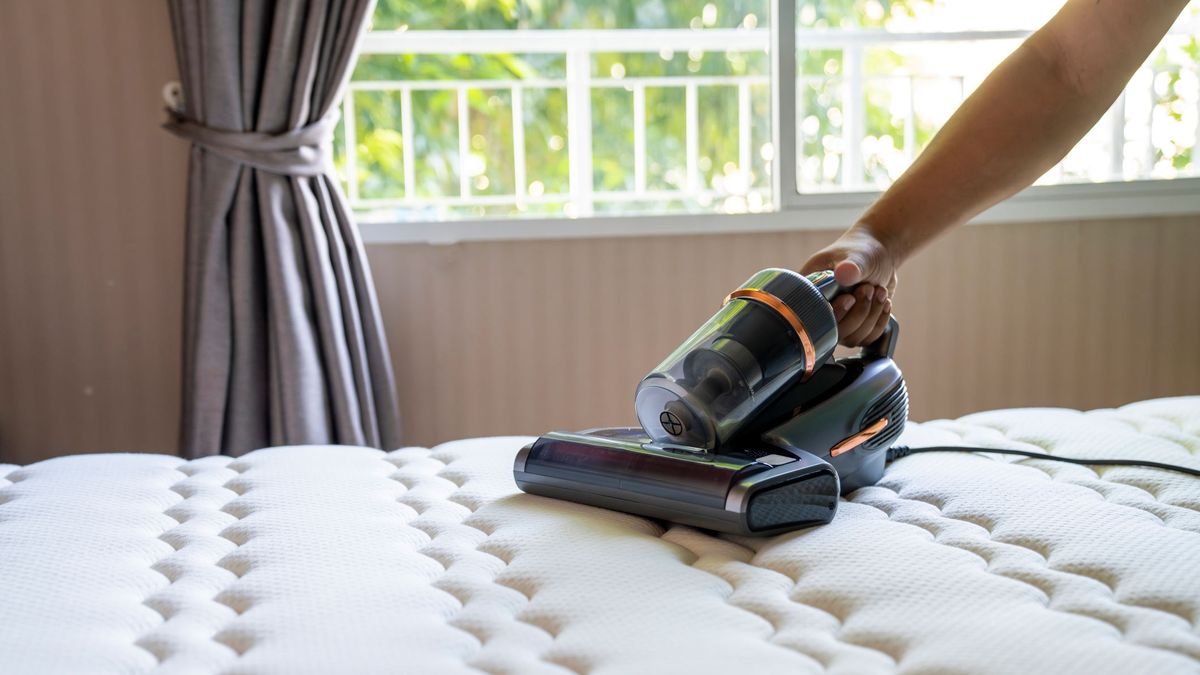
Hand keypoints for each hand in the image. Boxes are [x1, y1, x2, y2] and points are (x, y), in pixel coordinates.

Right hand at [800, 225, 898, 346]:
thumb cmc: (863, 251)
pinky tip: (883, 303)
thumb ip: (851, 266)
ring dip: (872, 316)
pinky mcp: (854, 327)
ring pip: (851, 337)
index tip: (849, 297)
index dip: (833, 312)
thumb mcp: (858, 255)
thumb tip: (844, 273)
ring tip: (879, 291)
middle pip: (833, 332)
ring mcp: (837, 321)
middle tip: (869, 288)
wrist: (879, 256)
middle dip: (858, 312)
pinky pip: (866, 338)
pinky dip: (880, 322)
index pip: (812, 315)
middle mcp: (820, 310)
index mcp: (809, 291)